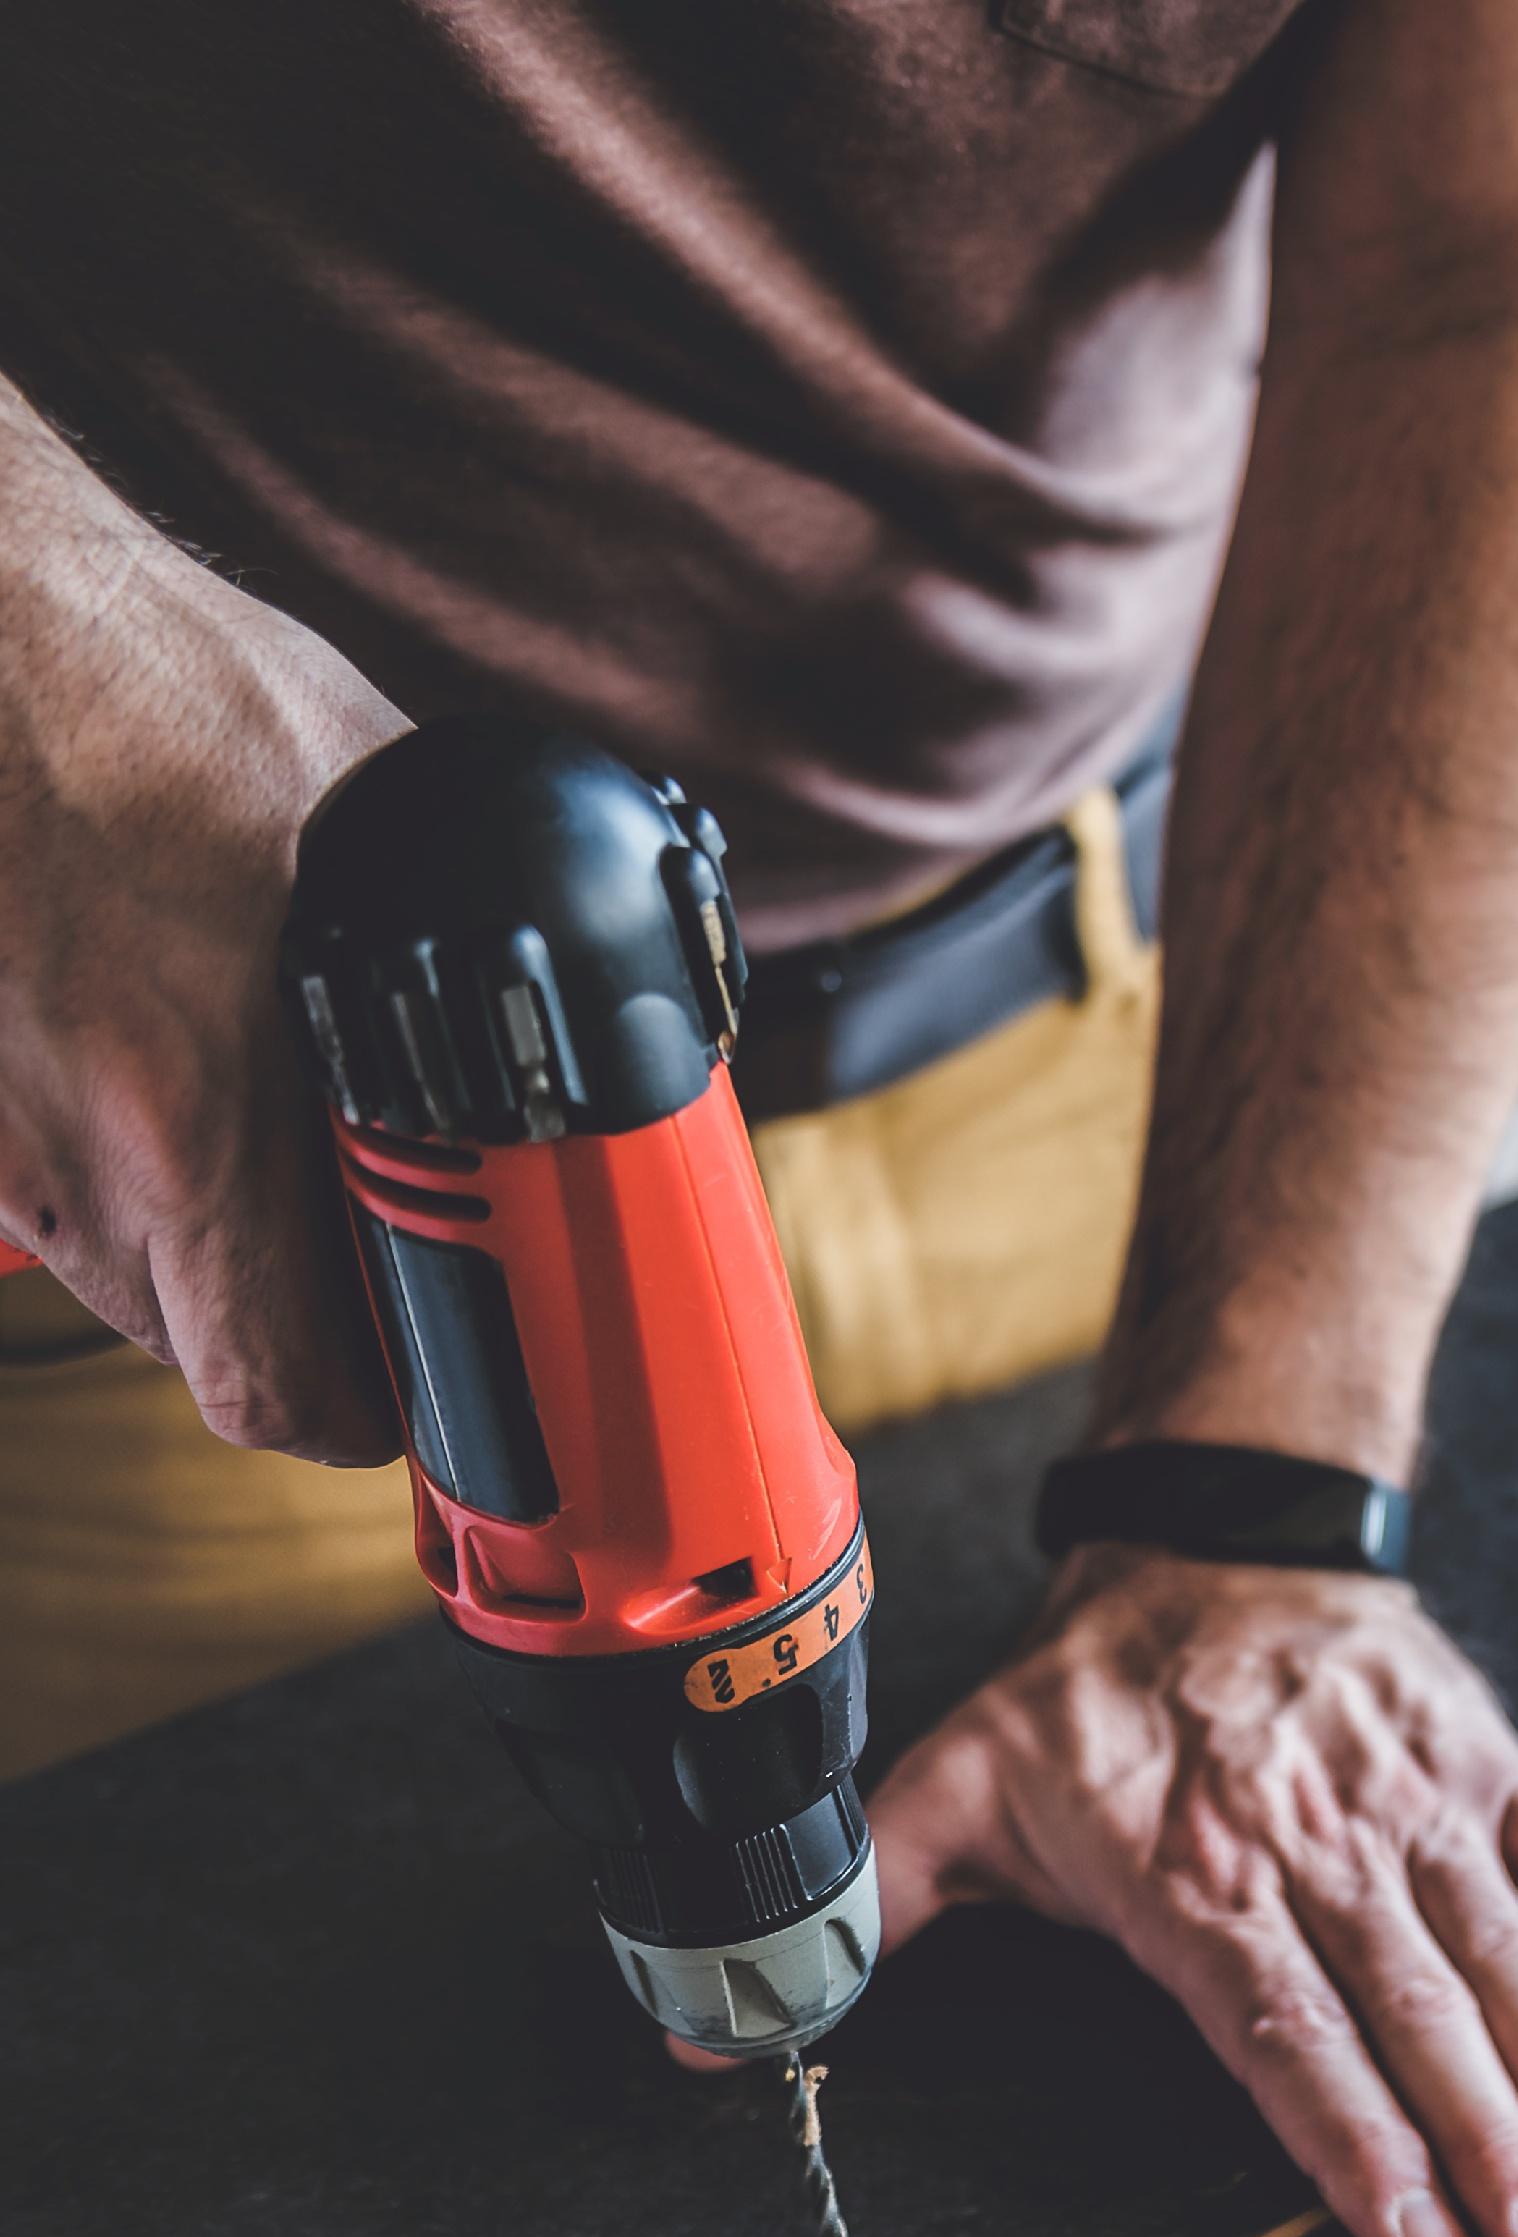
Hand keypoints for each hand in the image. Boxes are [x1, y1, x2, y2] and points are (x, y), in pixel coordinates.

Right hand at [0, 404, 407, 1456]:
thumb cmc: (155, 684)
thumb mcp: (383, 808)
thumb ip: (474, 922)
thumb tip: (597, 972)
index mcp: (203, 1111)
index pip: (288, 1384)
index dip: (371, 1406)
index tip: (431, 1366)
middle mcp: (80, 1151)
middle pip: (210, 1358)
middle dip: (307, 1333)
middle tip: (379, 1264)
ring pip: (124, 1287)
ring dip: (209, 1258)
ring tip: (273, 1155)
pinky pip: (42, 1197)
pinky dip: (113, 1178)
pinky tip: (161, 1077)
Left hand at [860, 1548, 1517, 2236]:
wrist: (1218, 1531)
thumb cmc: (1088, 1692)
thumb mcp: (954, 1783)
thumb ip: (860, 1907)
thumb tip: (714, 2020)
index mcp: (1196, 1877)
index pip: (1286, 2030)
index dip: (1354, 2139)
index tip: (1419, 2236)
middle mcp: (1320, 1848)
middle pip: (1417, 2016)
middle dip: (1495, 2145)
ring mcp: (1416, 1804)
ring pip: (1504, 1955)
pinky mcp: (1485, 1768)